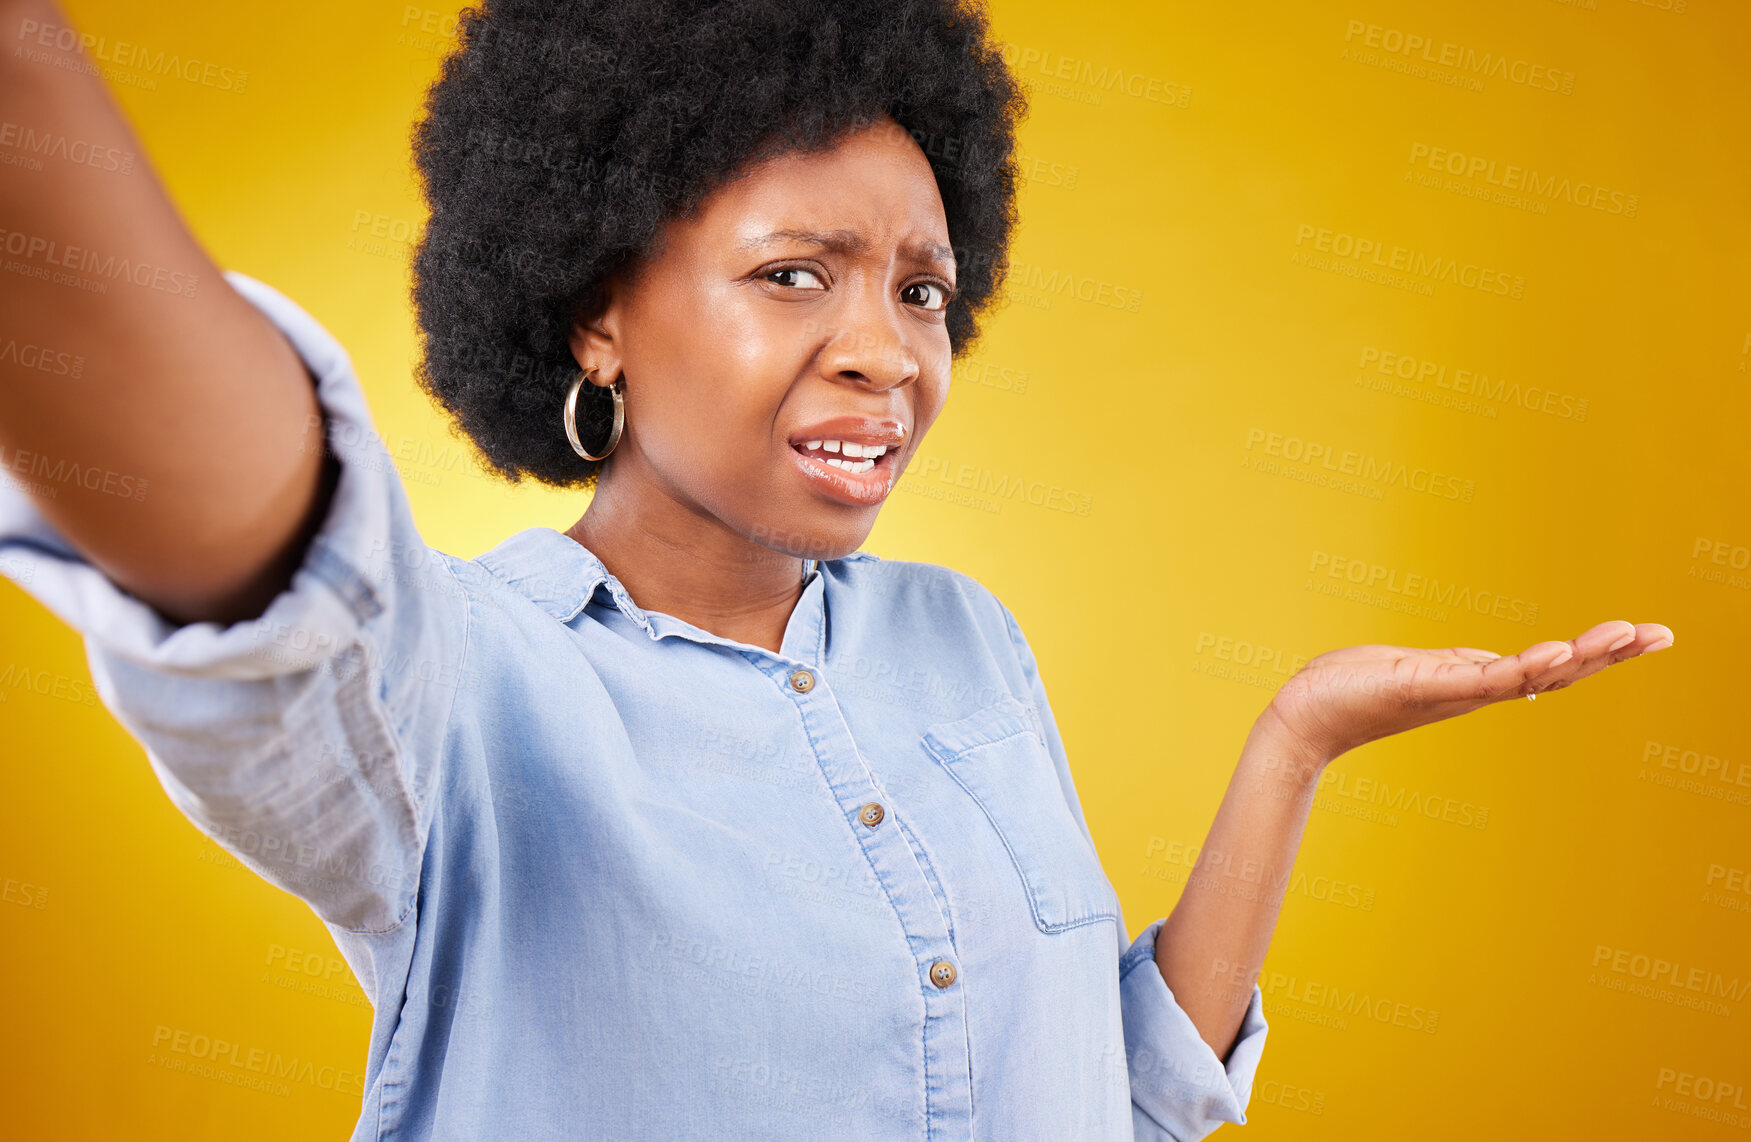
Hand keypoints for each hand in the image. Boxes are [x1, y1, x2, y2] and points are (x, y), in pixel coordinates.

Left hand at [1261, 619, 1674, 768]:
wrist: (1305, 716)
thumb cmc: (1352, 688)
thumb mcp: (1418, 668)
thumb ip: (1458, 666)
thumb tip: (1491, 663)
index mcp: (1475, 682)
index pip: (1549, 667)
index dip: (1598, 653)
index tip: (1646, 634)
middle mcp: (1474, 691)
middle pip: (1557, 673)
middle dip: (1610, 655)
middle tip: (1662, 634)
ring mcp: (1454, 691)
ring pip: (1530, 675)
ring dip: (1579, 657)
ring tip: (1626, 635)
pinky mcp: (1426, 686)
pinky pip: (1481, 679)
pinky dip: (1519, 668)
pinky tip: (1553, 654)